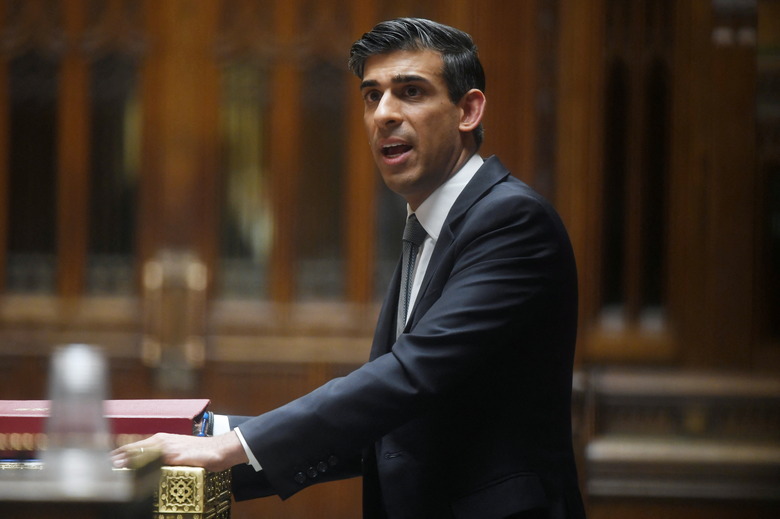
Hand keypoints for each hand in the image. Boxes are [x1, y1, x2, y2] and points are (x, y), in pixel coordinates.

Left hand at [111, 431, 247, 472]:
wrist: (220, 449)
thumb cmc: (199, 453)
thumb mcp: (177, 452)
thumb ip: (162, 456)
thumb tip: (147, 465)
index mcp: (160, 439)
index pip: (132, 447)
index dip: (117, 454)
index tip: (103, 463)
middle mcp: (161, 440)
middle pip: (132, 449)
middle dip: (115, 458)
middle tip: (99, 467)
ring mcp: (167, 447)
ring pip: (139, 454)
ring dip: (123, 461)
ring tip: (109, 469)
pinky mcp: (174, 456)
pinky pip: (153, 461)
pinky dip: (141, 466)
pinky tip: (131, 472)